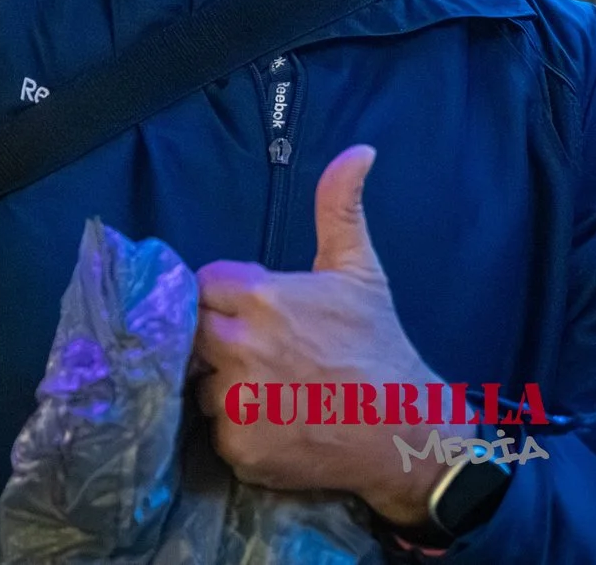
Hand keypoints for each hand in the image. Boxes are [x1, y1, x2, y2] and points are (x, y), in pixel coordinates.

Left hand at [193, 146, 446, 527]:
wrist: (404, 429)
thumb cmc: (379, 345)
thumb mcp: (360, 269)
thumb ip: (340, 207)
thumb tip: (358, 149)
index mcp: (263, 296)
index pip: (203, 285)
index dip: (223, 297)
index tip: (249, 312)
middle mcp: (241, 346)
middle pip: (191, 332)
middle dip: (213, 338)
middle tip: (253, 351)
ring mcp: (236, 400)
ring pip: (200, 384)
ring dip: (224, 385)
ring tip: (270, 389)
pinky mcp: (238, 446)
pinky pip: (216, 430)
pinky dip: (239, 429)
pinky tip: (275, 422)